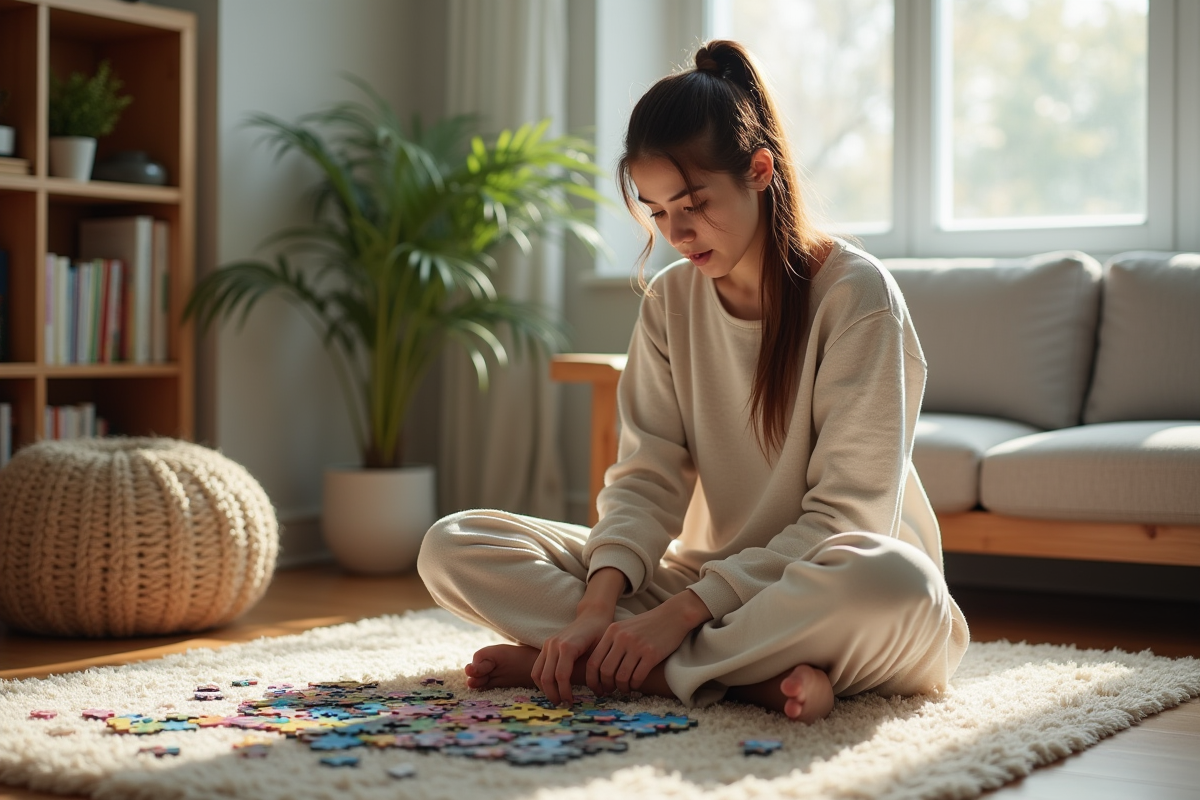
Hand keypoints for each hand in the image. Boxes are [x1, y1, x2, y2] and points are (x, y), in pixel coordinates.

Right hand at [531, 609, 609, 705]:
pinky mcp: (545, 646)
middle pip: (546, 677)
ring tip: (557, 699)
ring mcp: (548, 644)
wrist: (592, 615)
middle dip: (553, 694)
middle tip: (563, 705)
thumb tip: (596, 692)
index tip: (572, 703)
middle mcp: (554, 644)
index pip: (561, 676)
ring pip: (537, 673)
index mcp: (568, 646)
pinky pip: (537, 668)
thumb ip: (594, 670)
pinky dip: (541, 681)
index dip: (565, 692)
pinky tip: (552, 689)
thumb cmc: (601, 633)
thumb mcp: (601, 651)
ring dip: (545, 690)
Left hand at [587, 589, 712, 694]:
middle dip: (606, 685)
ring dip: (621, 687)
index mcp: (612, 631)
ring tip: (625, 689)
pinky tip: (636, 685)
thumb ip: (611, 643)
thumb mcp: (625, 628)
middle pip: (605, 671)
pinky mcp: (652, 654)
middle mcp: (622, 638)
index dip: (592, 679)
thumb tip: (600, 670)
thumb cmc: (648, 625)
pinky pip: (637, 677)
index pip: (594, 661)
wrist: (674, 615)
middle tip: (610, 691)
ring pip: (621, 676)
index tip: (596, 688)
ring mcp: (637, 646)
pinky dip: (635, 685)